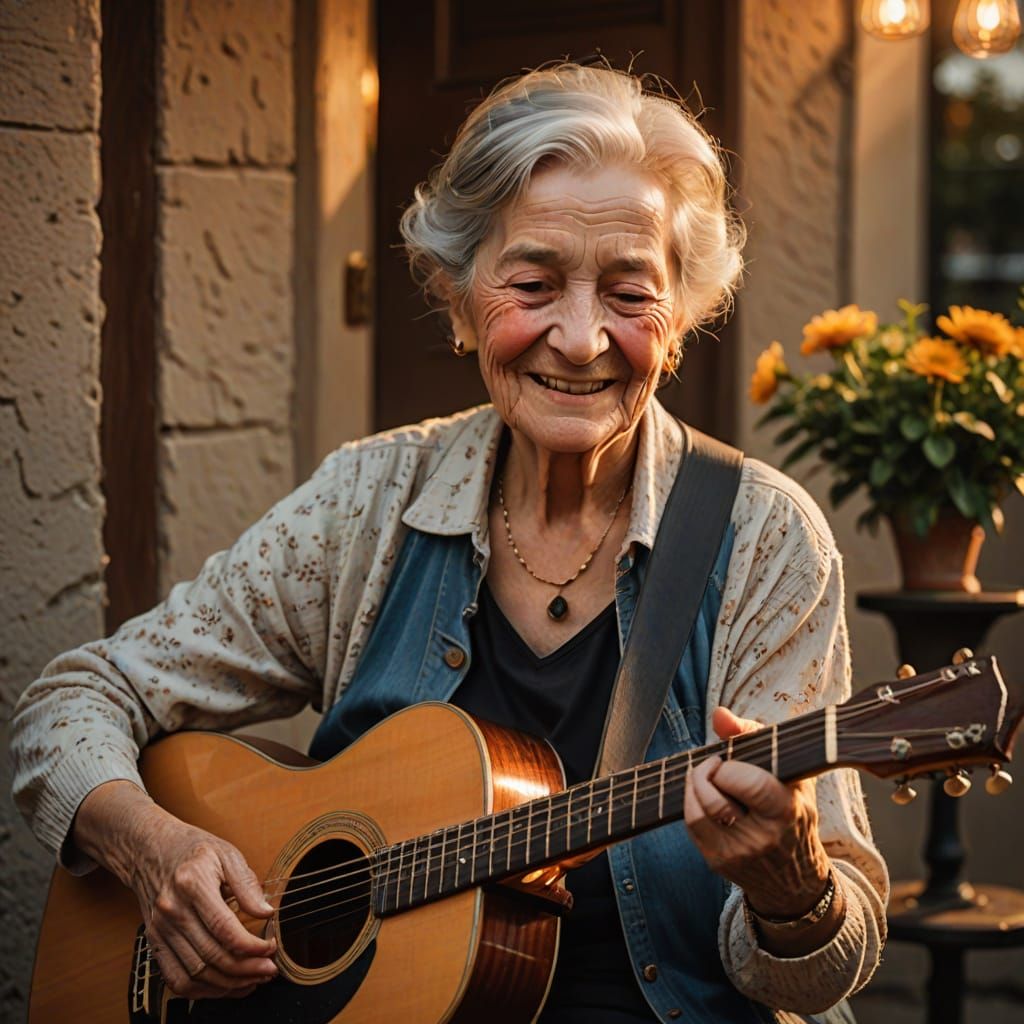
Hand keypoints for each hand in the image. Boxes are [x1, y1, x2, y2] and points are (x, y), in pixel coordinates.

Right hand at [73, 781, 277, 998]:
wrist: (150, 850)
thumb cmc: (193, 851)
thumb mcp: (227, 854)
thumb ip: (247, 884)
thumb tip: (266, 912)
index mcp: (192, 884)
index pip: (223, 927)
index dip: (251, 945)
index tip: (271, 948)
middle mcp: (172, 910)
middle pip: (211, 955)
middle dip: (245, 970)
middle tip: (269, 970)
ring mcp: (160, 929)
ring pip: (195, 973)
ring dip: (228, 984)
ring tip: (254, 981)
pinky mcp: (154, 942)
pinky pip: (176, 979)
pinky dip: (202, 990)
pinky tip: (226, 986)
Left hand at [684, 707, 830, 919]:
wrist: (796, 877)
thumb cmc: (791, 809)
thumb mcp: (787, 770)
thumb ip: (752, 735)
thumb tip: (719, 715)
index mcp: (787, 811)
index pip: (749, 785)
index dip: (729, 769)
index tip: (728, 761)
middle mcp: (763, 837)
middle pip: (716, 801)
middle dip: (704, 774)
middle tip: (713, 766)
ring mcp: (739, 853)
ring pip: (697, 814)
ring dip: (693, 787)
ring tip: (705, 777)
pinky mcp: (720, 862)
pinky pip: (692, 827)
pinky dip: (691, 804)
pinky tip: (703, 796)